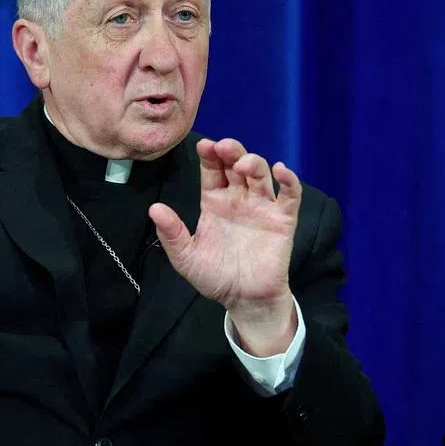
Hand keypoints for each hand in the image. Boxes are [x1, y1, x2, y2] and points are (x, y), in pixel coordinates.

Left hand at [149, 138, 300, 352]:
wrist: (244, 299)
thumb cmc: (215, 277)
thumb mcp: (186, 257)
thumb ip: (172, 234)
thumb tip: (154, 208)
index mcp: (215, 202)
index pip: (212, 170)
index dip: (209, 155)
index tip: (204, 145)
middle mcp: (239, 199)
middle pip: (236, 164)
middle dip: (231, 150)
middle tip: (223, 147)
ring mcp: (262, 207)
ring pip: (261, 174)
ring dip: (254, 162)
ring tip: (243, 164)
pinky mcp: (283, 219)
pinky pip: (290, 195)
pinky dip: (289, 180)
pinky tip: (281, 170)